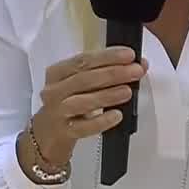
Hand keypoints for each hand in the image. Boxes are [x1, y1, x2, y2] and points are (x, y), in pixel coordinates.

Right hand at [31, 47, 148, 166]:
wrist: (48, 133)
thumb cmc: (69, 101)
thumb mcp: (82, 83)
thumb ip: (108, 71)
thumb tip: (140, 64)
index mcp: (58, 72)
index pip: (83, 60)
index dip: (108, 56)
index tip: (129, 55)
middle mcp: (55, 90)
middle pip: (84, 79)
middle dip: (113, 73)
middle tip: (135, 71)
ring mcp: (57, 112)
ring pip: (81, 102)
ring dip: (107, 95)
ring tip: (127, 91)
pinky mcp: (64, 132)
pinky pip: (83, 127)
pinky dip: (101, 121)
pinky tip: (116, 115)